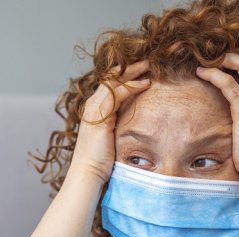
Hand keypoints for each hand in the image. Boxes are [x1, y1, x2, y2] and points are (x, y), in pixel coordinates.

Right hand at [69, 60, 150, 183]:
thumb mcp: (112, 137)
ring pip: (114, 81)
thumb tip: (138, 121)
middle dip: (130, 67)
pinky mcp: (99, 116)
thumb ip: (120, 124)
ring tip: (150, 65)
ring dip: (133, 71)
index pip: (110, 84)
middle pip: (111, 77)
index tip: (144, 69)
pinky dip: (132, 86)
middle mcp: (92, 105)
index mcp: (94, 109)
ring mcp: (94, 109)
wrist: (88, 174)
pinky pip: (117, 94)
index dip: (126, 74)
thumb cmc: (101, 161)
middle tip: (149, 60)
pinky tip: (146, 83)